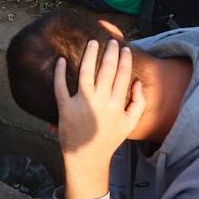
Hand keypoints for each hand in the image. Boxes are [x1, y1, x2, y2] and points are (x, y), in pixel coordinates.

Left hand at [55, 40, 145, 198]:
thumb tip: (138, 82)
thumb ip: (138, 103)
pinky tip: (61, 60)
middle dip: (110, 52)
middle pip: (106, 70)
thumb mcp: (130, 123)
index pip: (122, 75)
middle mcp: (100, 102)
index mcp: (116, 105)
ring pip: (86, 73)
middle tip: (111, 41)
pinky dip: (59, 72)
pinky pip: (60, 87)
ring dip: (89, 55)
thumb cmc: (109, 139)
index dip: (124, 59)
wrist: (88, 158)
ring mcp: (82, 104)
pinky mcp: (65, 109)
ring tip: (92, 43)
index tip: (124, 48)